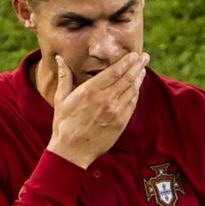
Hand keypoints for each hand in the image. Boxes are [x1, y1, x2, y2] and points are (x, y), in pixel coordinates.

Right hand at [46, 52, 147, 167]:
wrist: (72, 150)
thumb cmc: (64, 124)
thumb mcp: (62, 98)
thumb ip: (65, 76)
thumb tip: (60, 58)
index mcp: (90, 91)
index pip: (114, 71)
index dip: (126, 61)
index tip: (134, 54)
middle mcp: (105, 99)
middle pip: (127, 78)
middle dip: (137, 65)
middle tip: (145, 56)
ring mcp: (115, 111)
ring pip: (132, 90)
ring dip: (139, 77)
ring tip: (143, 68)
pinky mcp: (121, 122)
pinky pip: (132, 104)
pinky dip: (136, 93)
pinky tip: (138, 86)